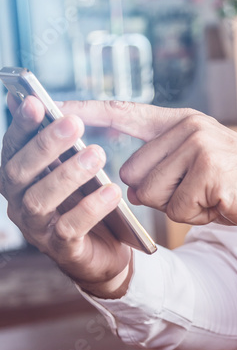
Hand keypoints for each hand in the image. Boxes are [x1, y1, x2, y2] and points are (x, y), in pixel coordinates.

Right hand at [0, 94, 132, 296]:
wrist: (105, 251)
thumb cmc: (81, 201)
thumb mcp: (66, 166)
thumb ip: (51, 139)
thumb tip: (29, 98)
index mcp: (19, 178)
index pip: (12, 148)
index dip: (21, 125)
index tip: (36, 101)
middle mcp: (19, 203)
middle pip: (19, 172)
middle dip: (45, 145)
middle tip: (74, 123)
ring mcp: (37, 228)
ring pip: (39, 200)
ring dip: (67, 175)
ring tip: (96, 154)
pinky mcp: (62, 249)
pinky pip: (70, 228)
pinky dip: (90, 208)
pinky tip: (111, 191)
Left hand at [60, 100, 236, 249]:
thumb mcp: (202, 165)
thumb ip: (165, 161)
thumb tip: (125, 180)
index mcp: (184, 121)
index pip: (127, 112)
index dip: (90, 111)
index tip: (60, 109)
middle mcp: (189, 126)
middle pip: (134, 175)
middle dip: (161, 196)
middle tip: (202, 193)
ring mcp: (200, 145)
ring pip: (153, 195)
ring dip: (180, 209)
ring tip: (214, 198)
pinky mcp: (209, 170)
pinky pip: (177, 209)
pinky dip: (198, 217)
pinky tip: (223, 205)